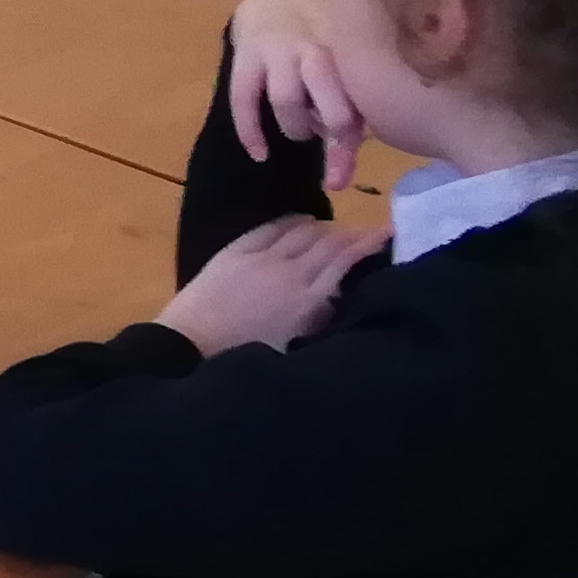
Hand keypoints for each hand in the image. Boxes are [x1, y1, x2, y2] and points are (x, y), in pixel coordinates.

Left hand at [159, 215, 380, 355]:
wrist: (191, 346)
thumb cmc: (245, 356)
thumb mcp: (295, 345)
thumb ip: (319, 318)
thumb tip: (337, 298)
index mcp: (306, 300)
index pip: (344, 260)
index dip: (368, 243)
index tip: (387, 234)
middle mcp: (289, 271)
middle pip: (329, 242)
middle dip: (354, 233)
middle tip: (371, 231)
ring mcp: (261, 257)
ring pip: (303, 231)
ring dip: (325, 227)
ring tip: (338, 231)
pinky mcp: (236, 250)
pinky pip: (272, 226)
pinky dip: (293, 221)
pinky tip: (304, 221)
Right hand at [222, 0, 362, 190]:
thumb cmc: (325, 45)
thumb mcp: (344, 72)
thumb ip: (350, 124)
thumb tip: (339, 183)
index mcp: (348, 49)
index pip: (359, 96)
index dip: (354, 135)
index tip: (344, 171)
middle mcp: (315, 48)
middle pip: (327, 88)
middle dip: (332, 123)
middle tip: (327, 138)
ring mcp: (278, 51)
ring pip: (286, 99)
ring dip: (295, 127)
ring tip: (300, 130)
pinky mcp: (246, 57)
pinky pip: (242, 99)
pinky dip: (249, 131)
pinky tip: (260, 153)